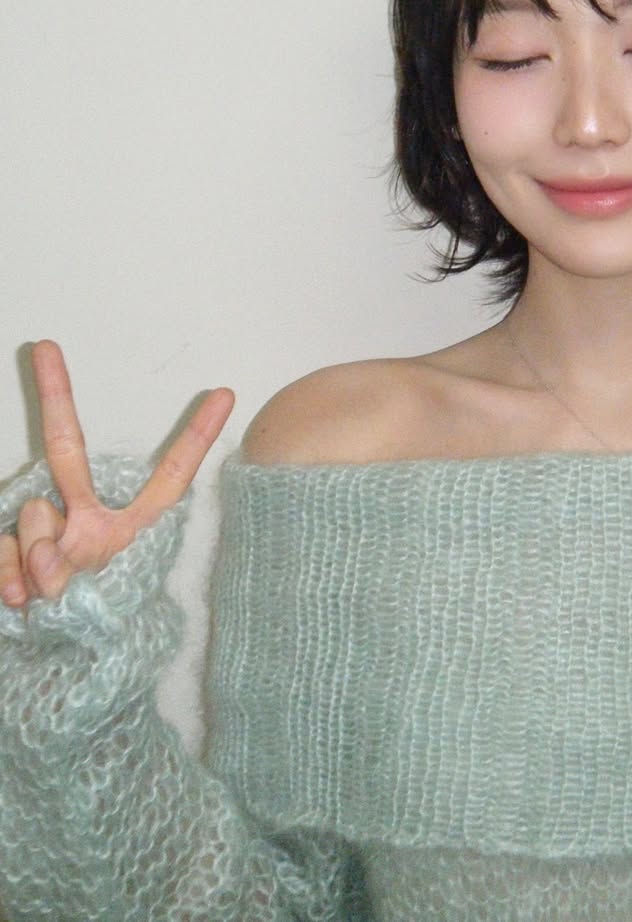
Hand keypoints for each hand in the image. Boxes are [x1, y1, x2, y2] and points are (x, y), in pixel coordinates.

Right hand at [0, 340, 233, 606]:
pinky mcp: (6, 546)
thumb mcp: (103, 606)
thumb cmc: (94, 630)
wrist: (54, 668)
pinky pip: (3, 547)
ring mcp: (42, 527)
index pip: (171, 476)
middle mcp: (85, 515)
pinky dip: (8, 578)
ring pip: (35, 515)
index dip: (197, 436)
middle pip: (66, 447)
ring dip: (40, 563)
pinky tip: (17, 603)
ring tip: (47, 599)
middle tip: (45, 344)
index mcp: (130, 525)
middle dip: (53, 394)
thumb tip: (43, 552)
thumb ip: (75, 573)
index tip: (227, 392)